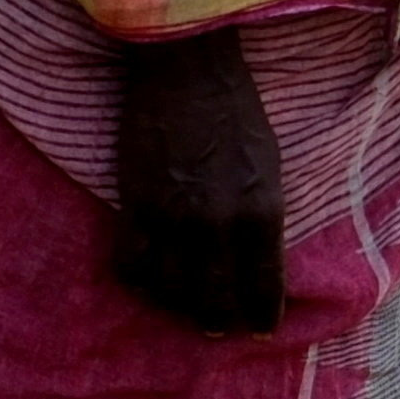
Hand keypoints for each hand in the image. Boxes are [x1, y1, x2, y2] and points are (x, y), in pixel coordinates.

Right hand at [114, 30, 284, 335]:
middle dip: (216, 322)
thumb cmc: (236, 112)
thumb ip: (264, 216)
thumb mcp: (270, 166)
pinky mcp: (134, 203)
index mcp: (261, 211)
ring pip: (170, 289)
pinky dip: (137, 281)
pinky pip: (130, 263)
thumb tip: (259, 260)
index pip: (263, 286)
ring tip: (181, 307)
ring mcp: (172, 217)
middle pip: (214, 300)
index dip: (261, 316)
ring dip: (176, 306)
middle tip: (216, 329)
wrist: (186, 69)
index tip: (259, 329)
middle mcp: (218, 223)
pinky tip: (145, 281)